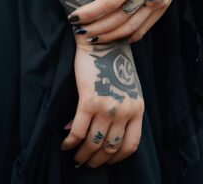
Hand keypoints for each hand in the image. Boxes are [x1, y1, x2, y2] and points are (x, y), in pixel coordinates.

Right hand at [61, 38, 143, 166]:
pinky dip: (70, 142)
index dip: (117, 158)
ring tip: (75, 156)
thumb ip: (121, 110)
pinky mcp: (89, 100)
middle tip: (85, 162)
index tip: (106, 161)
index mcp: (137, 108)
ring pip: (94, 143)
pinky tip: (65, 143)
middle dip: (96, 160)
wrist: (102, 40)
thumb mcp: (127, 88)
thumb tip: (100, 133)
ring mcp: (107, 106)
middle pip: (110, 147)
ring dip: (82, 154)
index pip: (131, 145)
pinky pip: (78, 131)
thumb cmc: (113, 62)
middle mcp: (125, 110)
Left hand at [67, 0, 196, 44]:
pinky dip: (129, 36)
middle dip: (96, 28)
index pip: (109, 2)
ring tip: (92, 38)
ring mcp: (158, 3)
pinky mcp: (163, 7)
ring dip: (110, 36)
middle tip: (78, 31)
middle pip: (118, 19)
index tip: (73, 17)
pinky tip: (115, 37)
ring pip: (131, 28)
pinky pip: (144, 28)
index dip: (89, 12)